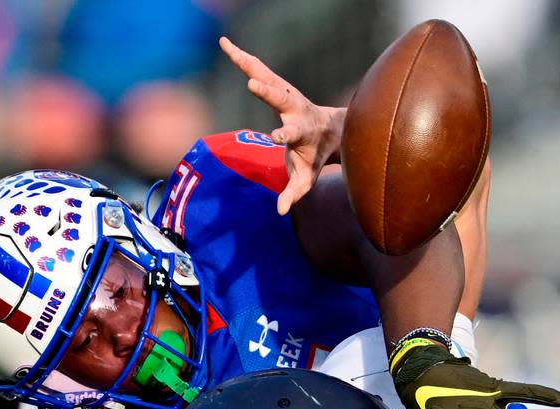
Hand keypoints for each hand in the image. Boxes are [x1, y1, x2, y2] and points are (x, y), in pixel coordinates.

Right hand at [219, 35, 344, 215]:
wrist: (333, 131)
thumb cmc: (315, 156)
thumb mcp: (307, 178)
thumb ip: (294, 193)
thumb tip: (281, 212)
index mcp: (302, 131)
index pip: (292, 133)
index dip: (284, 135)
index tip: (275, 137)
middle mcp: (295, 108)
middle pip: (281, 98)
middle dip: (269, 92)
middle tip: (253, 84)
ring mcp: (287, 93)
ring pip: (267, 75)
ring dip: (247, 63)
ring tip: (227, 47)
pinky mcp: (278, 84)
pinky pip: (259, 69)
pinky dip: (242, 58)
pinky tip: (226, 44)